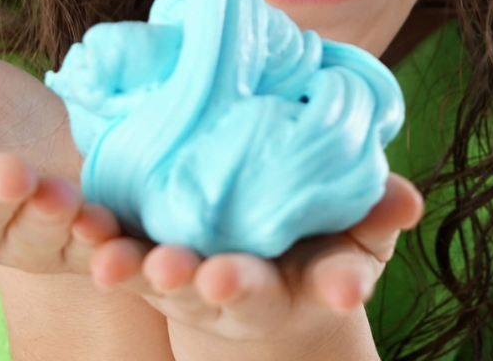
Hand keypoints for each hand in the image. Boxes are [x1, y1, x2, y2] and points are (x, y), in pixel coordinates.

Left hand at [85, 174, 423, 357]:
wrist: (256, 259)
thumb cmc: (316, 237)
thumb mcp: (357, 230)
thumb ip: (377, 214)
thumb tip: (408, 201)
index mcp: (311, 277)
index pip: (335, 279)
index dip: (343, 283)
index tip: (346, 288)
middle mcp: (250, 287)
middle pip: (242, 292)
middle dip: (230, 287)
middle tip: (218, 280)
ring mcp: (198, 278)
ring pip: (171, 282)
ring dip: (147, 273)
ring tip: (119, 264)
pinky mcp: (153, 258)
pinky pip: (126, 254)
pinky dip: (104, 246)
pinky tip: (84, 232)